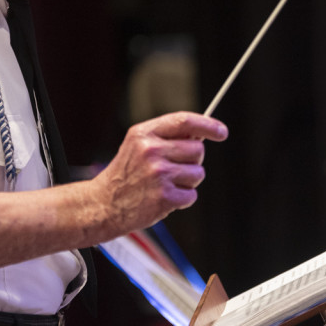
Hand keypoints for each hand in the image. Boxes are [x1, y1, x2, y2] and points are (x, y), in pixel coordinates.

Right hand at [93, 112, 227, 233]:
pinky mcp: (164, 197)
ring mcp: (158, 174)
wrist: (103, 205)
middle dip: (192, 160)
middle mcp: (151, 151)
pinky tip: (164, 198)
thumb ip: (166, 136)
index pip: (185, 121)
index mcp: (144, 134)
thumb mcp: (137, 146)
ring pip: (198, 173)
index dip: (208, 125)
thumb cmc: (125, 175)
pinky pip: (192, 195)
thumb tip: (202, 133)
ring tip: (165, 184)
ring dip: (188, 181)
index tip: (221, 131)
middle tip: (173, 168)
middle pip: (197, 149)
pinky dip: (183, 199)